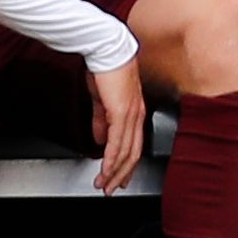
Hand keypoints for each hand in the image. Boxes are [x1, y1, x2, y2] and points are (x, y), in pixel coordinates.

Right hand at [87, 58, 149, 192]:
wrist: (105, 49)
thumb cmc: (104, 68)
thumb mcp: (101, 99)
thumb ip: (101, 119)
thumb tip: (100, 137)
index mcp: (134, 111)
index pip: (133, 144)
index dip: (126, 164)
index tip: (118, 177)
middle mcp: (137, 115)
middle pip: (133, 153)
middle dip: (121, 174)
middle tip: (110, 188)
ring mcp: (131, 115)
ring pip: (127, 152)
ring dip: (114, 171)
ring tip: (104, 184)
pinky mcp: (121, 112)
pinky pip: (118, 142)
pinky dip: (112, 159)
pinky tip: (106, 169)